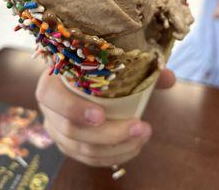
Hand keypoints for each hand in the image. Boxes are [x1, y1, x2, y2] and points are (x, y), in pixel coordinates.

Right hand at [36, 68, 174, 166]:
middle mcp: (49, 108)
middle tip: (141, 127)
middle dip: (110, 134)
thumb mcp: (108, 61)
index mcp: (52, 81)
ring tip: (143, 137)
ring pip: (81, 148)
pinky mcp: (66, 143)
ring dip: (115, 148)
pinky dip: (110, 156)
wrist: (76, 75)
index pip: (51, 97)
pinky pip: (86, 158)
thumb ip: (139, 67)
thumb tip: (168, 77)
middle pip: (71, 130)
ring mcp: (56, 128)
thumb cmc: (93, 66)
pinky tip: (132, 148)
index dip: (74, 109)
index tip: (101, 115)